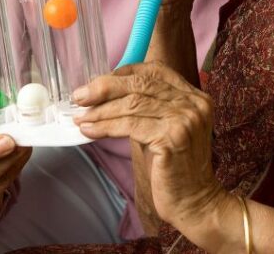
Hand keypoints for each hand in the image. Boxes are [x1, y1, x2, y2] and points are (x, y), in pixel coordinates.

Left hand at [74, 62, 223, 233]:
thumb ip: (145, 108)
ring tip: (80, 117)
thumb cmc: (173, 168)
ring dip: (100, 110)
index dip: (123, 73)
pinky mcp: (172, 138)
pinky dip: (105, 126)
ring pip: (132, 103)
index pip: (154, 70)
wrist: (194, 203)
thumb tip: (104, 93)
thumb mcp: (162, 128)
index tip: (97, 82)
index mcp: (194, 97)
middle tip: (79, 96)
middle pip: (141, 83)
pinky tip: (89, 131)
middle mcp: (193, 103)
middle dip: (105, 87)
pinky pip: (130, 125)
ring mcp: (185, 120)